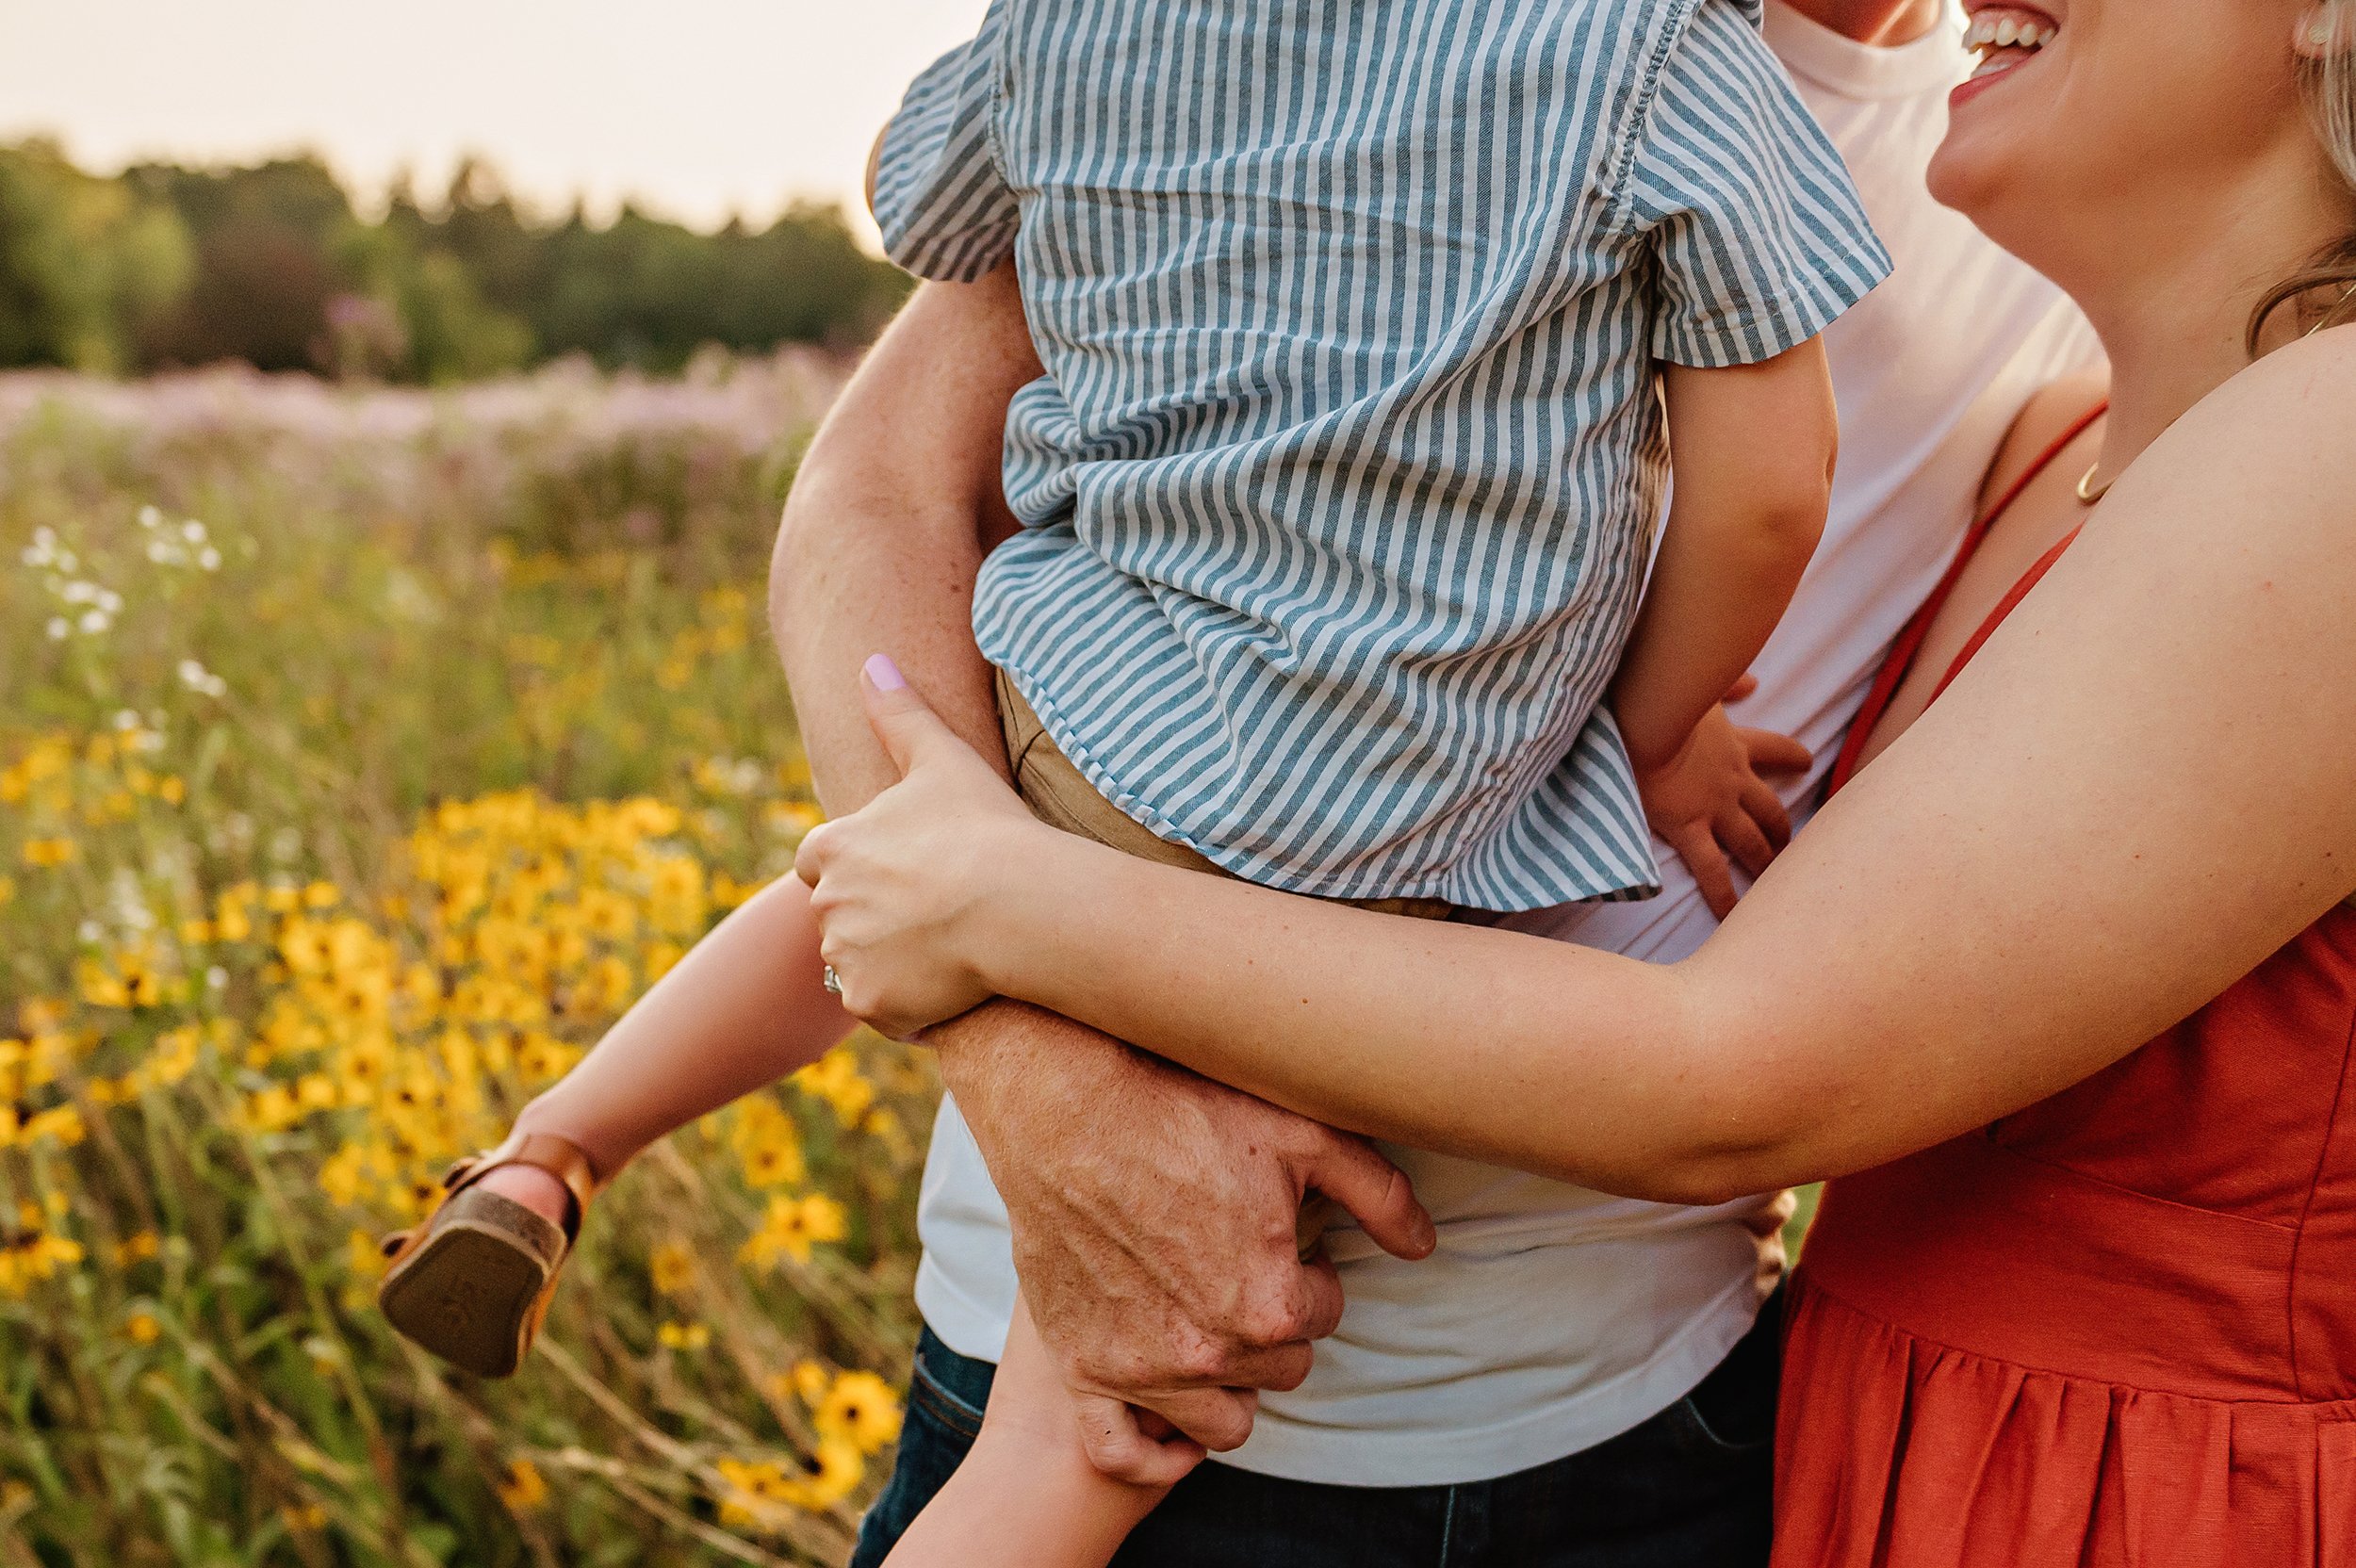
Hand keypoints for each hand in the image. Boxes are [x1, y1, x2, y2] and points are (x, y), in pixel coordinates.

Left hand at [795, 655, 1047, 1037]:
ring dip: (894, 963)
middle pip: (840, 918)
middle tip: (937, 911)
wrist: (1015, 903)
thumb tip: (871, 661)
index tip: (899, 871)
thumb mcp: (942, 759)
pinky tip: (954, 986)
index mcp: (832, 848)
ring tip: (951, 949)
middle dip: (876, 918)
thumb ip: (900, 713)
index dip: (854, 867)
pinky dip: (912, 1006)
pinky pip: (886, 1011)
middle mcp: (825, 906)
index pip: (814, 862)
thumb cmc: (983, 827)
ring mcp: (845, 959)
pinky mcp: (871, 1004)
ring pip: (861, 966)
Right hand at [933, 1000, 1436, 1481]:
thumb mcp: (1303, 1134)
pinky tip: (1168, 1412)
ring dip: (1227, 1381)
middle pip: (1280, 1370)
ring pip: (1222, 1420)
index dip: (1306, 1269)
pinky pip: (1124, 1451)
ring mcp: (1142, 1368)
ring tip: (1210, 1321)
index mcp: (1270, 1305)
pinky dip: (1151, 1446)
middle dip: (1272, 1323)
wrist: (1065, 1106)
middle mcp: (1209, 1352)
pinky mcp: (1083, 1368)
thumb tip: (1423, 1244)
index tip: (1275, 1236)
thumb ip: (1378, 1194)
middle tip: (1238, 1266)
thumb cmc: (1183, 1108)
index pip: (1323, 1315)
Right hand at [1633, 678, 1811, 919]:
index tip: (1805, 764)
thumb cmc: (1667, 699)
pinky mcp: (1689, 829)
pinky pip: (1711, 871)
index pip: (1777, 751)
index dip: (1793, 758)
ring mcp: (1715, 808)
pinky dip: (1723, 897)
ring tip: (1775, 883)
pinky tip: (1733, 917)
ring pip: (1752, 842)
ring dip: (1765, 862)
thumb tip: (1752, 680)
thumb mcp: (1703, 686)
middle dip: (1783, 829)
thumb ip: (1728, 683)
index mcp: (1735, 745)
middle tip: (1791, 846)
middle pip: (1771, 809)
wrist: (1645, 722)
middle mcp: (1734, 781)